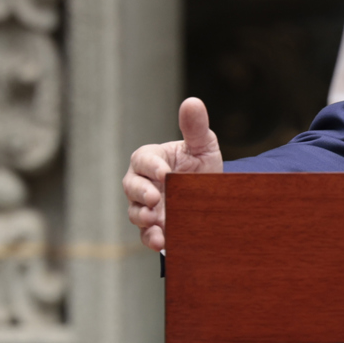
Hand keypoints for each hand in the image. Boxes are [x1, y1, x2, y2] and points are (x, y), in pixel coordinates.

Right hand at [123, 97, 222, 251]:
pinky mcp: (154, 227)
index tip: (164, 173)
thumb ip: (195, 127)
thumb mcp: (203, 145)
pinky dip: (151, 238)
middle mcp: (142, 183)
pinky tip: (161, 241)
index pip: (143, 160)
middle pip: (131, 187)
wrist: (213, 194)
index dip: (151, 166)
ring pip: (134, 212)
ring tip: (155, 220)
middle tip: (154, 199)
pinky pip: (145, 235)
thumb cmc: (202, 163)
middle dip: (140, 193)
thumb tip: (192, 101)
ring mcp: (146, 207)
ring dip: (142, 217)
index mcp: (151, 159)